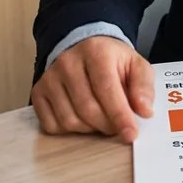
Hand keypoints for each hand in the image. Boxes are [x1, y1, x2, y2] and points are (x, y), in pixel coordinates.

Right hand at [31, 36, 154, 142]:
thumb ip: (143, 86)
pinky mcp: (38, 92)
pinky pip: (52, 125)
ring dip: (90, 129)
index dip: (120, 115)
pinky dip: (70, 130)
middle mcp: (68, 63)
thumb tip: (144, 111)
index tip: (131, 134)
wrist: (84, 48)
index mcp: (96, 52)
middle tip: (118, 127)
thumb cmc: (112, 61)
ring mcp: (49, 78)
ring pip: (69, 120)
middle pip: (88, 109)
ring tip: (101, 119)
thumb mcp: (136, 65)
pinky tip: (82, 118)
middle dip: (107, 125)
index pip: (107, 89)